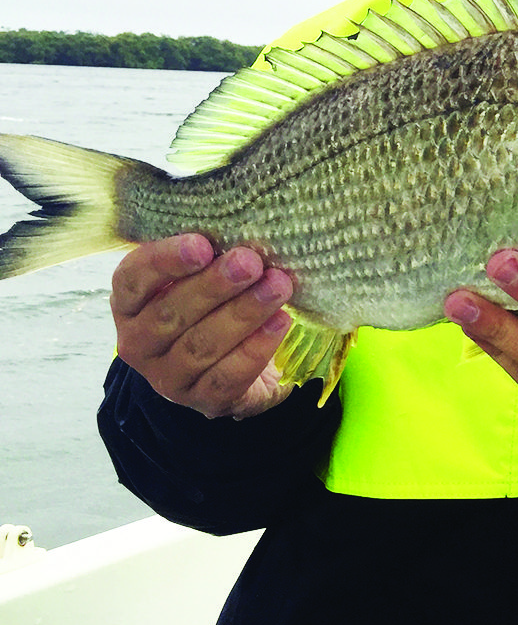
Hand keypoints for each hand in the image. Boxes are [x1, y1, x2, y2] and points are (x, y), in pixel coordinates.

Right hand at [110, 234, 295, 418]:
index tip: (202, 244)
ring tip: (278, 287)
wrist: (230, 366)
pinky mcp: (202, 400)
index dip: (165, 261)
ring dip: (244, 313)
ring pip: (202, 345)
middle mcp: (138, 342)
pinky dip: (256, 348)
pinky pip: (227, 375)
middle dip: (214, 286)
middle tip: (250, 262)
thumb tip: (242, 224)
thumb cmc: (212, 304)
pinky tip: (281, 322)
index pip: (133, 279)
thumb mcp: (199, 275)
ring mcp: (167, 376)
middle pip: (171, 313)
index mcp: (129, 303)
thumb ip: (208, 254)